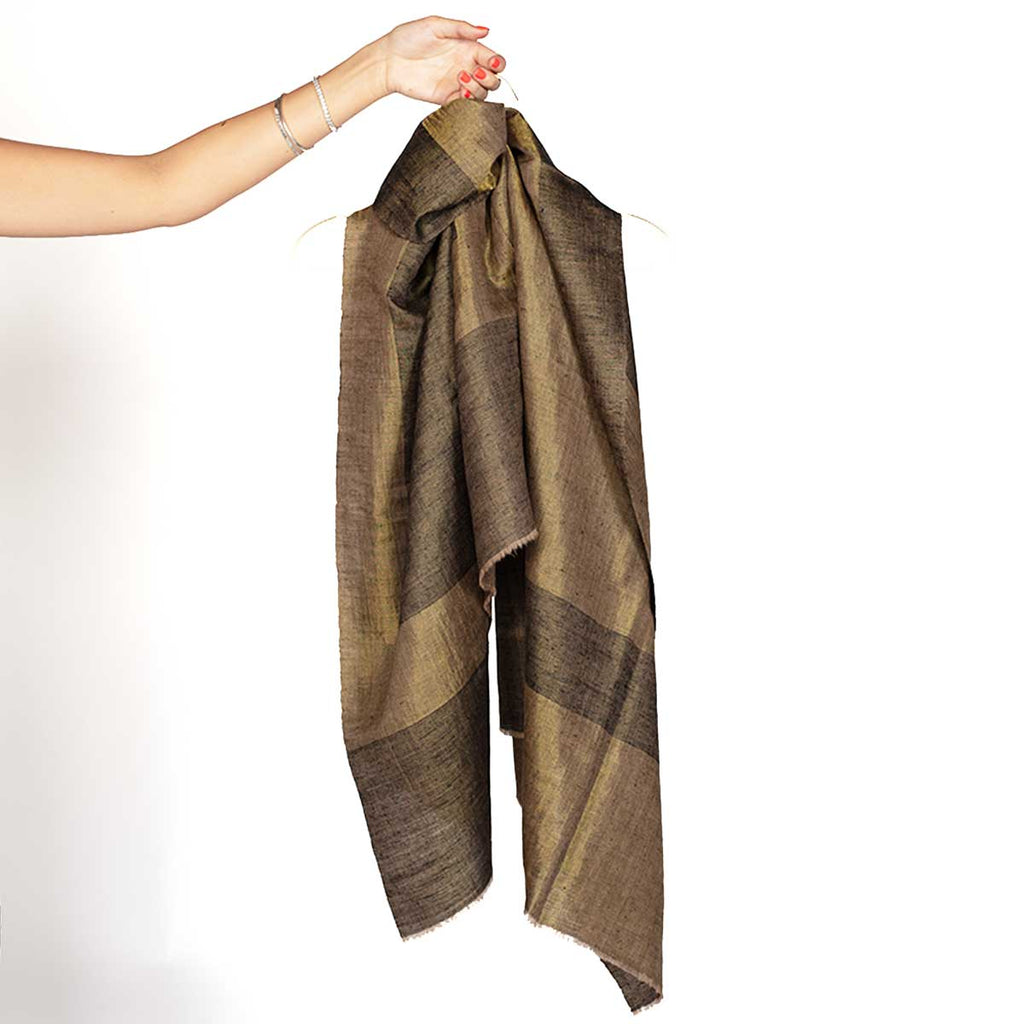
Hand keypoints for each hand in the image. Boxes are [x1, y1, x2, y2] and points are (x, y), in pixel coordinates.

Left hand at [378, 16, 505, 105]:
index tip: (491, 63)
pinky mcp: (448, 98)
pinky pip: (467, 105)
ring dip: (478, 88)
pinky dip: (469, 102)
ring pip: (483, 94)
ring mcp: (458, 84)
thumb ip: (461, 28)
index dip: (498, 63)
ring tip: (461, 78)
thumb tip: (485, 31)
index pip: (494, 59)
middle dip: (490, 78)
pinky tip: (460, 92)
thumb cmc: (408, 38)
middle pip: (493, 79)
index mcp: (467, 48)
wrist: (390, 60)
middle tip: (475, 72)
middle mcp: (466, 66)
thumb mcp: (436, 25)